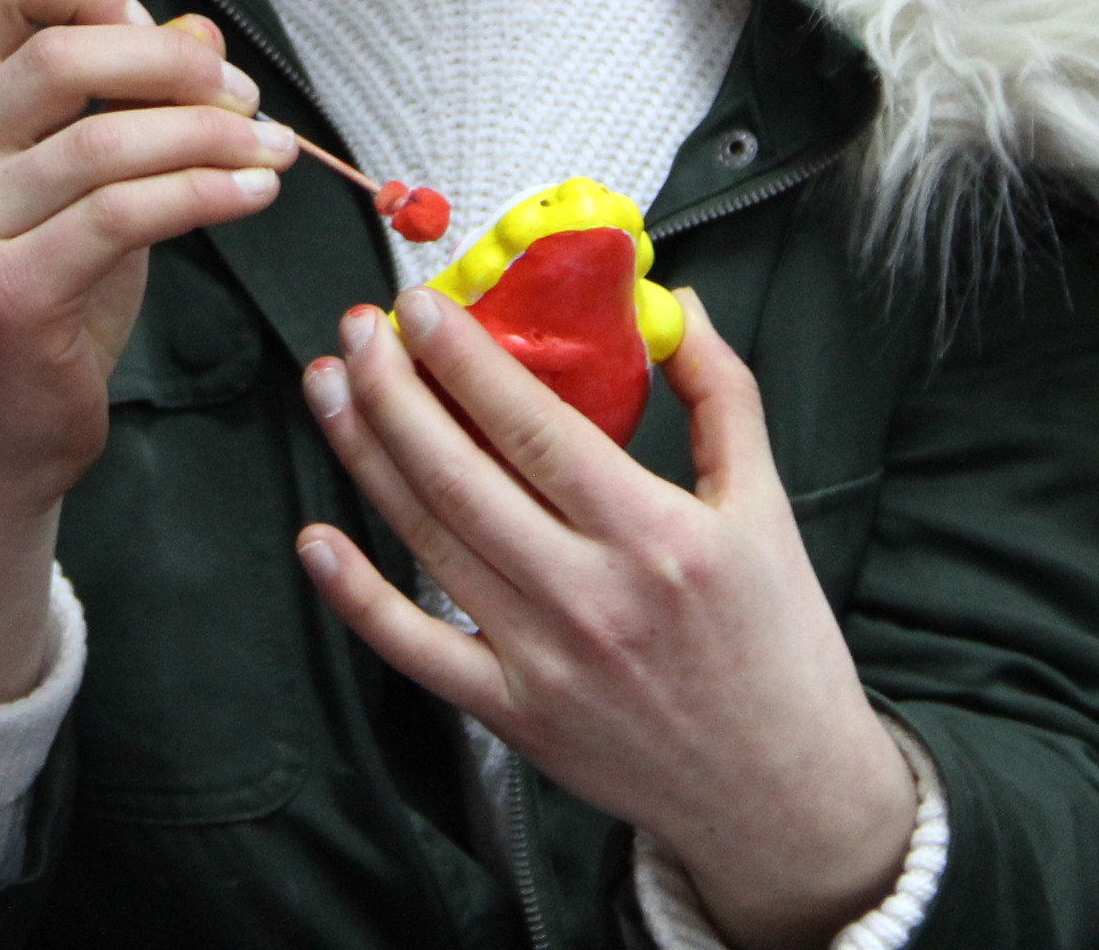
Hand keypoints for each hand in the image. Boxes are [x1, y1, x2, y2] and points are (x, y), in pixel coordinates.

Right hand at [0, 0, 292, 699]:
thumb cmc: (48, 302)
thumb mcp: (89, 187)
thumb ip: (130, 107)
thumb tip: (198, 32)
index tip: (158, 29)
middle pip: (57, 54)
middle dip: (172, 65)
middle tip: (243, 96)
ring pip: (101, 140)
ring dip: (208, 136)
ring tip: (272, 151)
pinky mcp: (1, 292)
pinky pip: (120, 215)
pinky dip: (203, 194)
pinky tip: (251, 196)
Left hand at [297, 288, 913, 949]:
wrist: (783, 796)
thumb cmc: (779, 645)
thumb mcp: (768, 507)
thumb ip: (723, 394)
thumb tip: (679, 302)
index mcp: (656, 535)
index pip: (535, 426)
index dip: (465, 360)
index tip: (420, 305)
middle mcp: (590, 596)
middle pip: (461, 475)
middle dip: (393, 390)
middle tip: (355, 328)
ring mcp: (542, 660)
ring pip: (427, 540)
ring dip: (365, 456)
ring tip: (327, 388)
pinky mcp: (513, 715)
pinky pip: (414, 649)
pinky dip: (355, 595)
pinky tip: (315, 539)